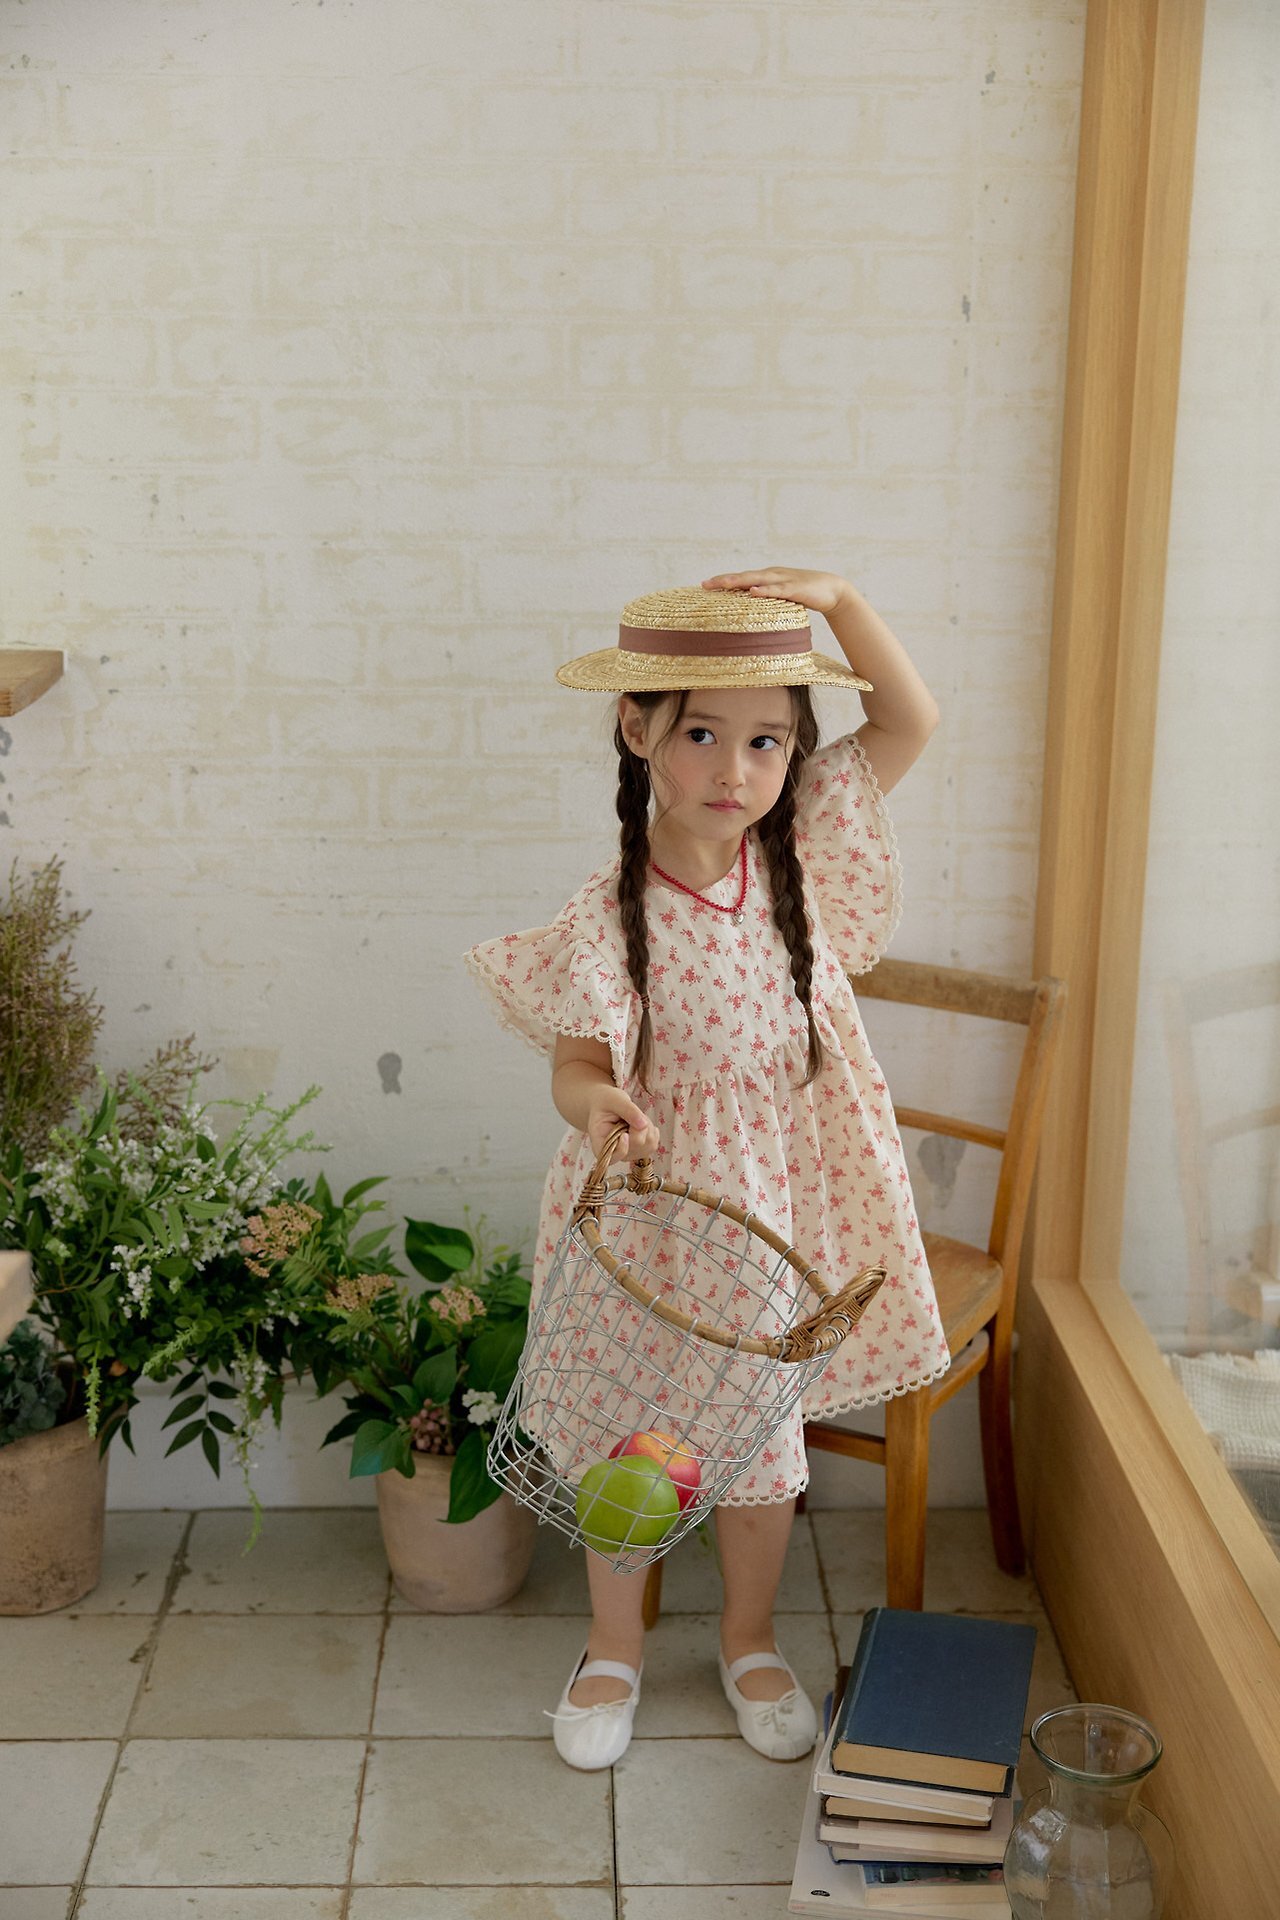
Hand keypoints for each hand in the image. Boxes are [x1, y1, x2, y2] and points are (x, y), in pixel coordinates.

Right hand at [584, 1084, 659, 1161]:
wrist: (607, 1105)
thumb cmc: (606, 1102)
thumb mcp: (614, 1100)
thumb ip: (627, 1110)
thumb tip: (643, 1125)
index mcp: (600, 1142)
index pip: (612, 1157)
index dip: (622, 1149)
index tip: (625, 1134)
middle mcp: (614, 1152)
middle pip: (636, 1146)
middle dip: (640, 1126)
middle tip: (632, 1112)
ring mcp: (628, 1154)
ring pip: (648, 1145)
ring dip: (647, 1127)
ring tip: (635, 1117)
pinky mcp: (639, 1151)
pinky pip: (653, 1144)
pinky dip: (651, 1131)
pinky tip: (641, 1124)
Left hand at [701, 567, 851, 618]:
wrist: (833, 590)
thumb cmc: (805, 595)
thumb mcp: (781, 599)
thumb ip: (766, 602)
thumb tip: (748, 614)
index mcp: (767, 578)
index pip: (741, 579)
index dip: (723, 581)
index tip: (704, 586)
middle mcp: (772, 575)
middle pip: (744, 577)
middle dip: (724, 580)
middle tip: (704, 585)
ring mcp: (783, 580)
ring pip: (757, 580)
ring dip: (739, 581)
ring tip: (722, 584)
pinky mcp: (795, 588)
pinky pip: (777, 590)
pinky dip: (765, 590)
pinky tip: (753, 592)